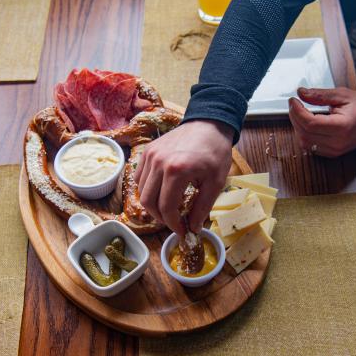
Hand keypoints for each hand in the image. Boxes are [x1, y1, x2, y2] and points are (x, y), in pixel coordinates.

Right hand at [134, 120, 233, 234]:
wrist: (209, 124)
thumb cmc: (215, 152)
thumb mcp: (216, 182)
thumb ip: (202, 207)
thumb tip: (193, 228)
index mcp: (177, 171)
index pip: (167, 208)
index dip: (173, 224)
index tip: (182, 231)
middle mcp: (159, 163)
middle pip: (148, 202)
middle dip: (161, 218)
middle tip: (175, 222)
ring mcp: (150, 156)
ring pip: (141, 191)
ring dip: (153, 204)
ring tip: (169, 208)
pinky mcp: (147, 151)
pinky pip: (139, 177)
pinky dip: (147, 189)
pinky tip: (162, 191)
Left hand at [288, 87, 355, 156]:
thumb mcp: (342, 95)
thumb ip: (320, 95)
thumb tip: (301, 93)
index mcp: (342, 127)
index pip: (310, 123)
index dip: (297, 111)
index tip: (293, 100)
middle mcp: (337, 142)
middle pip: (305, 133)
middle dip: (295, 117)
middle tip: (295, 104)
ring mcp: (334, 150)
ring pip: (304, 142)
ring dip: (298, 127)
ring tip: (300, 113)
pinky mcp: (331, 153)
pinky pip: (309, 147)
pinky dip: (304, 135)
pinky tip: (307, 124)